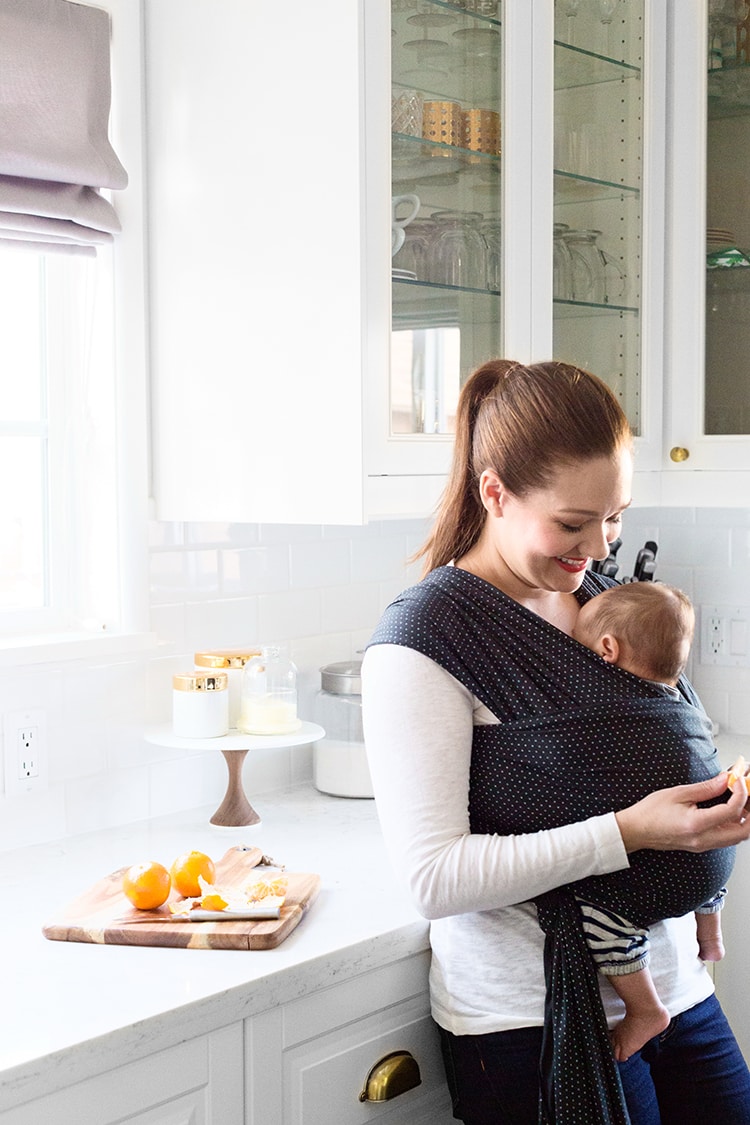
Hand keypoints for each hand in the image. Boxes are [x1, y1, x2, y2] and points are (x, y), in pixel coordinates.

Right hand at [615, 773, 749, 853]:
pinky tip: (731, 809)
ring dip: (745, 819)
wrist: (636, 830)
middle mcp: (703, 839)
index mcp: (696, 825)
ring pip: (738, 837)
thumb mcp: (678, 793)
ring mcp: (704, 845)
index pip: (731, 811)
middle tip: (747, 791)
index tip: (737, 779)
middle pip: (743, 831)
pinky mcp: (702, 845)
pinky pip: (728, 838)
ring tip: (741, 798)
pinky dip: (735, 824)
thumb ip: (705, 788)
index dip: (740, 793)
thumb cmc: (650, 812)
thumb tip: (725, 780)